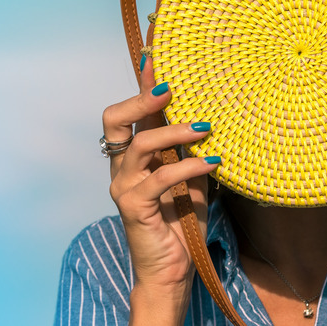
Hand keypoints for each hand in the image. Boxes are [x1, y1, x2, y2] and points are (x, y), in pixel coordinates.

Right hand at [101, 56, 217, 323]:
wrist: (171, 270)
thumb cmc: (180, 224)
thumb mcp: (192, 180)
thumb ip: (192, 153)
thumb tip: (210, 121)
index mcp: (134, 157)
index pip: (132, 113)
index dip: (141, 84)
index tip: (156, 56)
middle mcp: (122, 168)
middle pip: (115, 120)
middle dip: (141, 98)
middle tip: (170, 87)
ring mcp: (124, 187)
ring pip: (141, 145)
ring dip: (174, 132)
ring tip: (204, 128)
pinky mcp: (134, 207)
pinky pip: (161, 179)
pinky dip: (189, 167)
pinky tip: (212, 162)